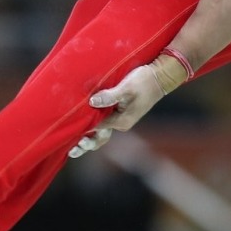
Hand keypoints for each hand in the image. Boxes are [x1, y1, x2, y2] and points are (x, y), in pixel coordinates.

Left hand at [69, 54, 188, 157]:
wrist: (160, 77)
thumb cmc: (144, 81)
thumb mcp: (127, 88)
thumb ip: (110, 96)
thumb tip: (92, 102)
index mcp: (122, 121)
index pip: (98, 128)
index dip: (83, 130)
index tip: (70, 131)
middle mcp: (121, 123)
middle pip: (101, 138)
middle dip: (86, 145)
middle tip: (71, 152)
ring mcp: (122, 119)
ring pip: (102, 132)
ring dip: (89, 139)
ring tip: (75, 147)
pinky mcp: (121, 112)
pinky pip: (105, 123)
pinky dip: (95, 128)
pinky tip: (85, 128)